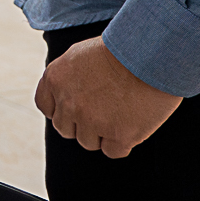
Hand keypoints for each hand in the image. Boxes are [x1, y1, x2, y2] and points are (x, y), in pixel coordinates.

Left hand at [34, 37, 181, 158]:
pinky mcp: (118, 136)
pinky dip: (122, 142)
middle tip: (105, 109)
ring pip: (89, 142)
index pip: (47, 107)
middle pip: (66, 129)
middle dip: (82, 123)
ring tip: (123, 111)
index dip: (62, 109)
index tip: (77, 107)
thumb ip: (68, 77)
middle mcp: (69, 102)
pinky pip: (112, 151)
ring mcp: (92, 121)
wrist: (152, 53)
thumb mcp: (82, 54)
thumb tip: (66, 96)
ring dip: (103, 132)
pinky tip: (133, 123)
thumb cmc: (123, 49)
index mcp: (56, 78)